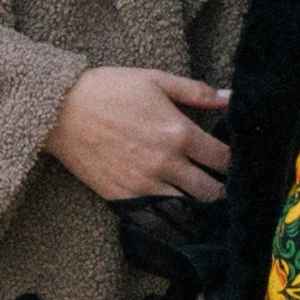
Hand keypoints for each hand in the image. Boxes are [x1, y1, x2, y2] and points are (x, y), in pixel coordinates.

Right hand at [43, 68, 230, 205]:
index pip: (223, 158)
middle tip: (229, 188)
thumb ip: (196, 92)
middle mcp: (166, 163)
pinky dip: (172, 219)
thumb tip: (231, 98)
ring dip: (200, 207)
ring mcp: (144, 184)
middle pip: (211, 190)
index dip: (236, 162)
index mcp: (178, 132)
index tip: (240, 163)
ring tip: (207, 203)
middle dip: (224, 190)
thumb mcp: (156, 80)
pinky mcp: (123, 198)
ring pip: (187, 209)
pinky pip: (157, 218)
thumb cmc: (109, 89)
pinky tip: (179, 215)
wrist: (60, 111)